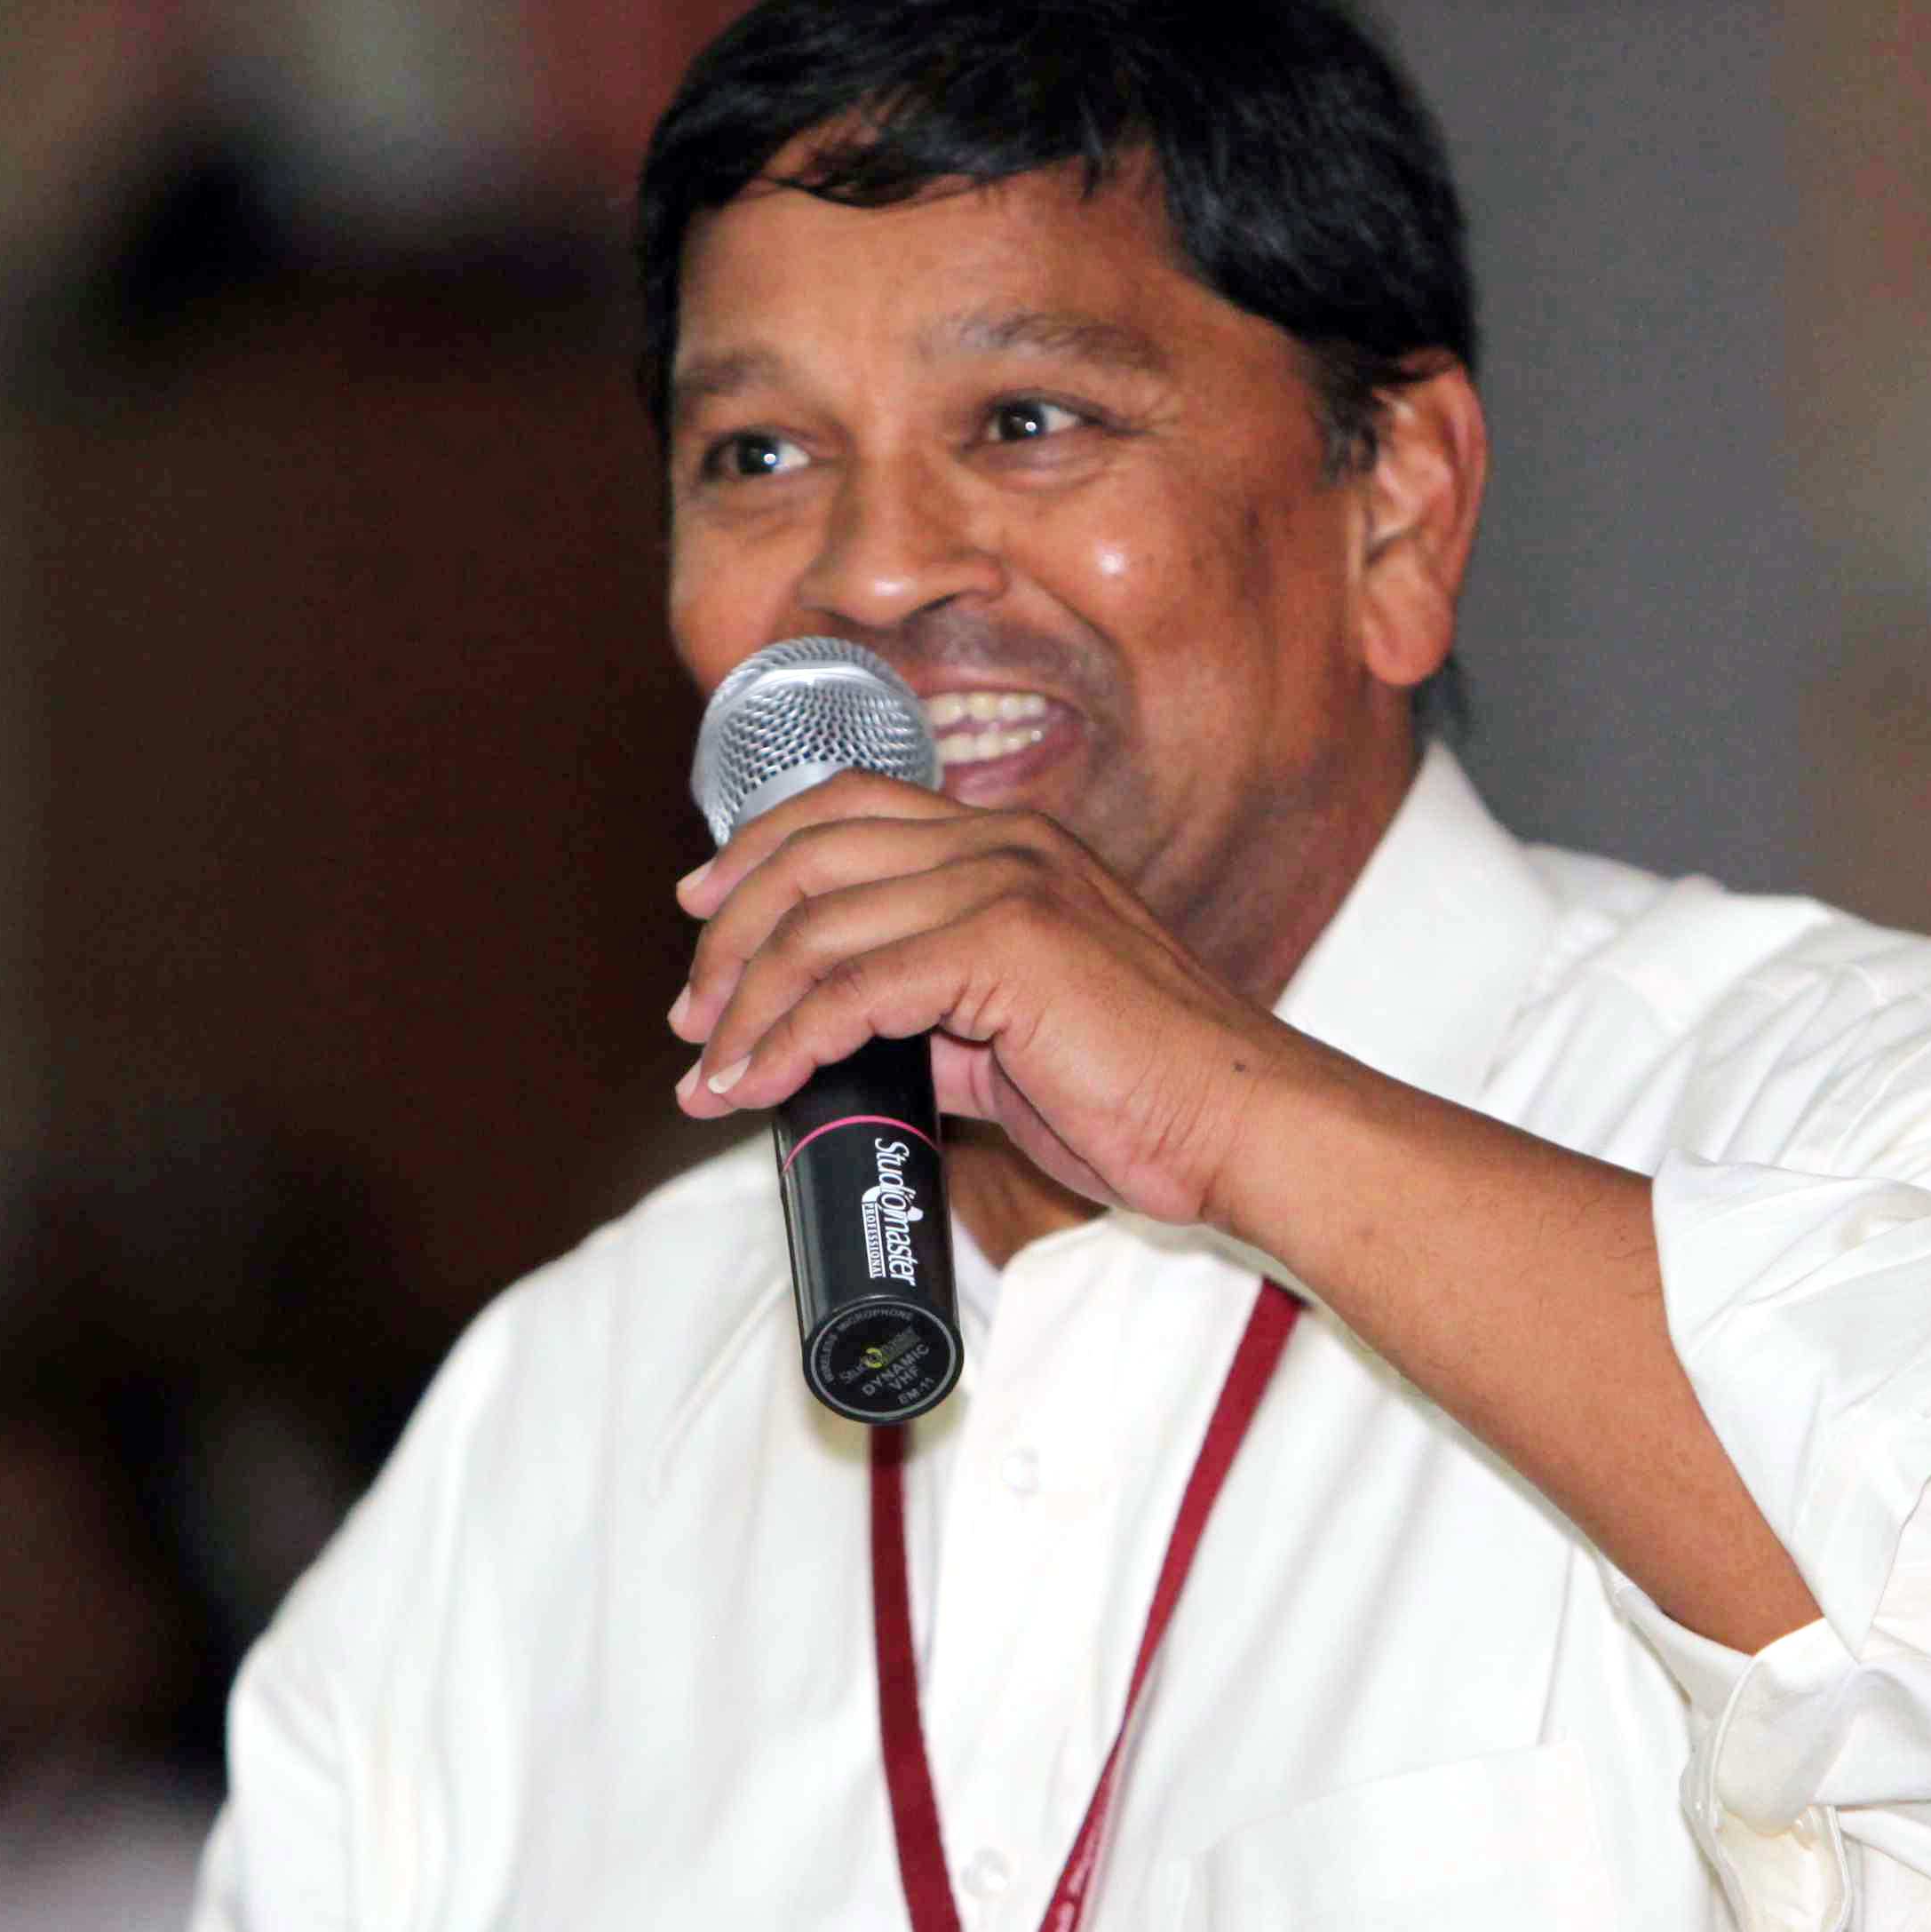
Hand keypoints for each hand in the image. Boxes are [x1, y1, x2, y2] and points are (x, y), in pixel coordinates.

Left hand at [670, 776, 1329, 1224]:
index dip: (755, 854)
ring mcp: (1008, 883)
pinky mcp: (1009, 944)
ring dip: (745, 1008)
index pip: (846, 807)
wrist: (1237, 1124)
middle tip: (694, 1017)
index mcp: (1010, 842)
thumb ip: (931, 1019)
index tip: (701, 915)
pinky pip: (853, 989)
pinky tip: (761, 1085)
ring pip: (819, 925)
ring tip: (713, 1076)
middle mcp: (1004, 840)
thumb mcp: (1012, 1038)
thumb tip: (841, 1045)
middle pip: (810, 852)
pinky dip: (789, 1043)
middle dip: (730, 937)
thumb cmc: (1142, 1091)